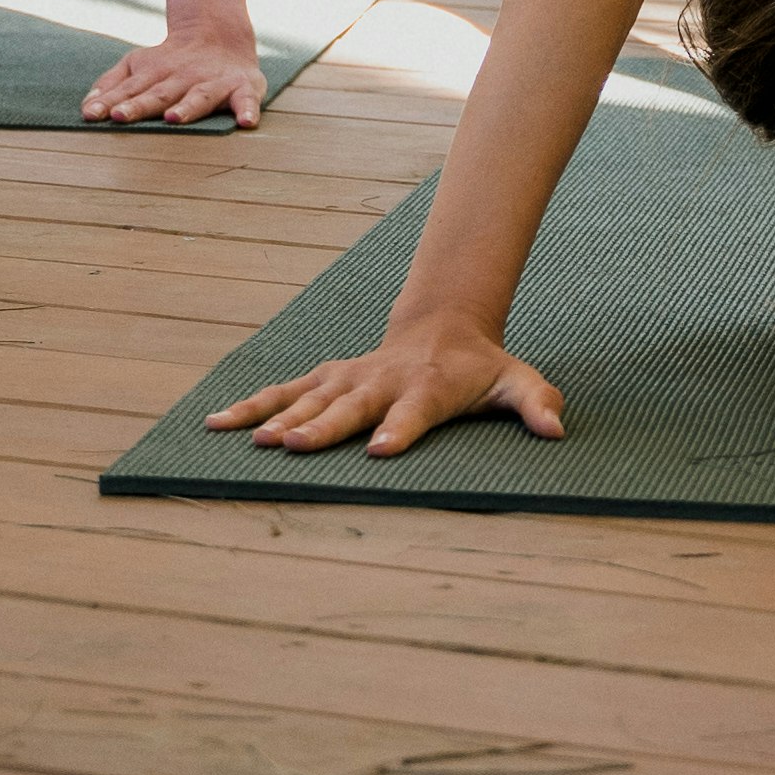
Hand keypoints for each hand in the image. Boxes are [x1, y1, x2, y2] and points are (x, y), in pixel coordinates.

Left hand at [83, 31, 263, 128]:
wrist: (219, 33)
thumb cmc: (170, 60)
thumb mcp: (137, 65)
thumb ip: (112, 85)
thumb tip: (86, 109)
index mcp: (155, 74)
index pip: (131, 90)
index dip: (112, 102)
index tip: (94, 115)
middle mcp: (182, 77)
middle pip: (159, 94)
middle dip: (140, 106)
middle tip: (120, 116)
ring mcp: (213, 82)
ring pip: (199, 96)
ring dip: (188, 107)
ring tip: (174, 119)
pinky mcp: (242, 87)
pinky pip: (247, 99)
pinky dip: (248, 109)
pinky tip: (246, 122)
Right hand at [211, 324, 559, 458]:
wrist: (443, 324)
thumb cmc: (481, 366)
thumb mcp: (517, 380)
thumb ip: (536, 402)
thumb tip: (557, 429)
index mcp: (429, 387)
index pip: (415, 412)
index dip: (400, 430)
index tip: (380, 451)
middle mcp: (382, 381)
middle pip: (350, 406)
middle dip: (323, 427)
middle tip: (296, 447)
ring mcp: (349, 377)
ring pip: (307, 397)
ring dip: (277, 417)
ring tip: (248, 439)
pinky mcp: (325, 378)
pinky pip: (283, 392)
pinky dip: (251, 405)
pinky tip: (217, 422)